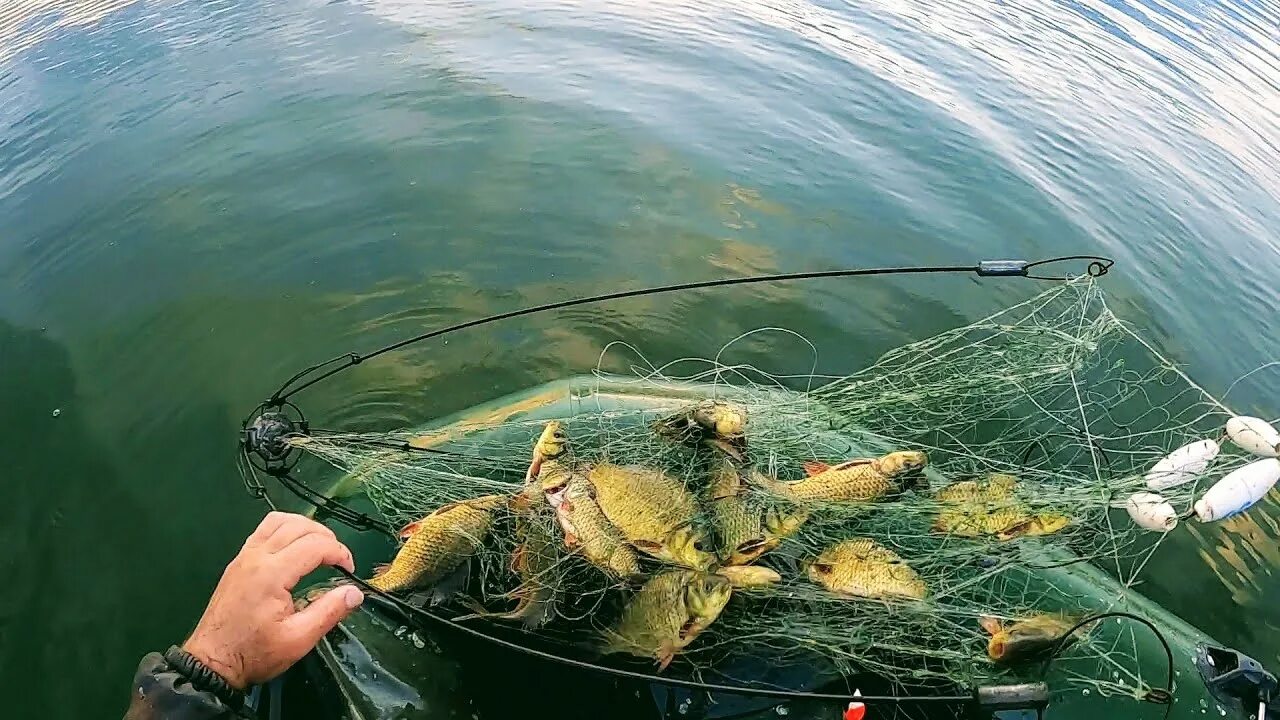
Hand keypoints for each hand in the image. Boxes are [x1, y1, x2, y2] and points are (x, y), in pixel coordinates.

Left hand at [182, 512, 363, 688]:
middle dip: (327, 538)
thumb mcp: (298, 639)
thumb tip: (354, 593)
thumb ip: (329, 611)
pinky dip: (285, 529)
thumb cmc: (254, 653)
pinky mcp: (238, 562)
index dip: (340, 552)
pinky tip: (294, 546)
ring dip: (305, 527)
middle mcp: (257, 557)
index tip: (349, 571)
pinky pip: (264, 530)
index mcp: (272, 574)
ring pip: (279, 521)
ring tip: (320, 546)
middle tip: (339, 559)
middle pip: (300, 526)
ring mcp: (244, 557)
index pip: (315, 545)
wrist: (212, 662)